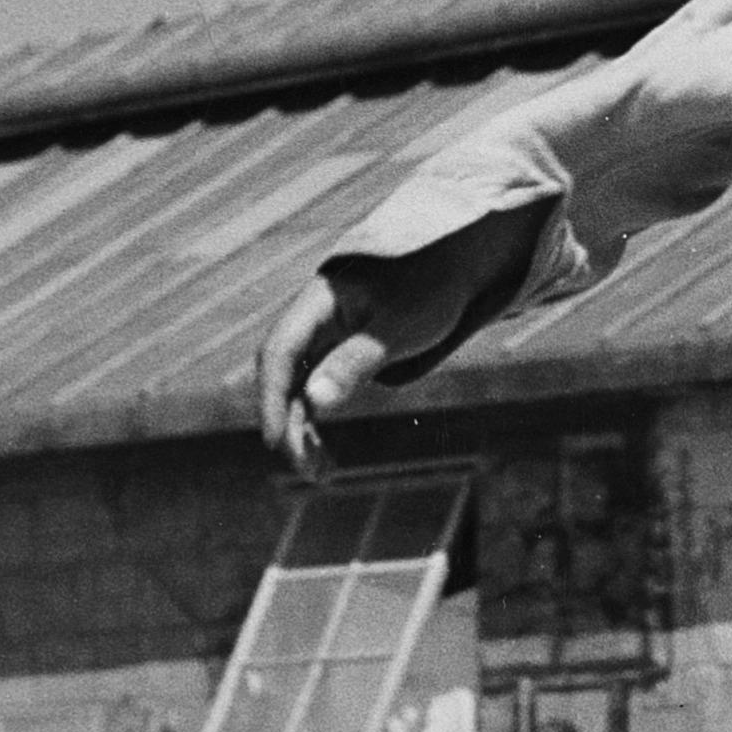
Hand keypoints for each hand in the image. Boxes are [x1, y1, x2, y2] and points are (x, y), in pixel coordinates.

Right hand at [255, 204, 545, 476]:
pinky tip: (325, 449)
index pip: (280, 352)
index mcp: (319, 302)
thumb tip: (314, 402)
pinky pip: (319, 384)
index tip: (277, 443)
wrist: (459, 257)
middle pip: (284, 373)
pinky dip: (319, 415)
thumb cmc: (430, 286)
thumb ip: (355, 361)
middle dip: (288, 423)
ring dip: (302, 426)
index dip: (272, 399)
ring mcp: (327, 332)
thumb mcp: (398, 327)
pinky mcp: (344, 346)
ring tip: (320, 473)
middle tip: (307, 471)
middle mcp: (315, 317)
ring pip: (300, 383)